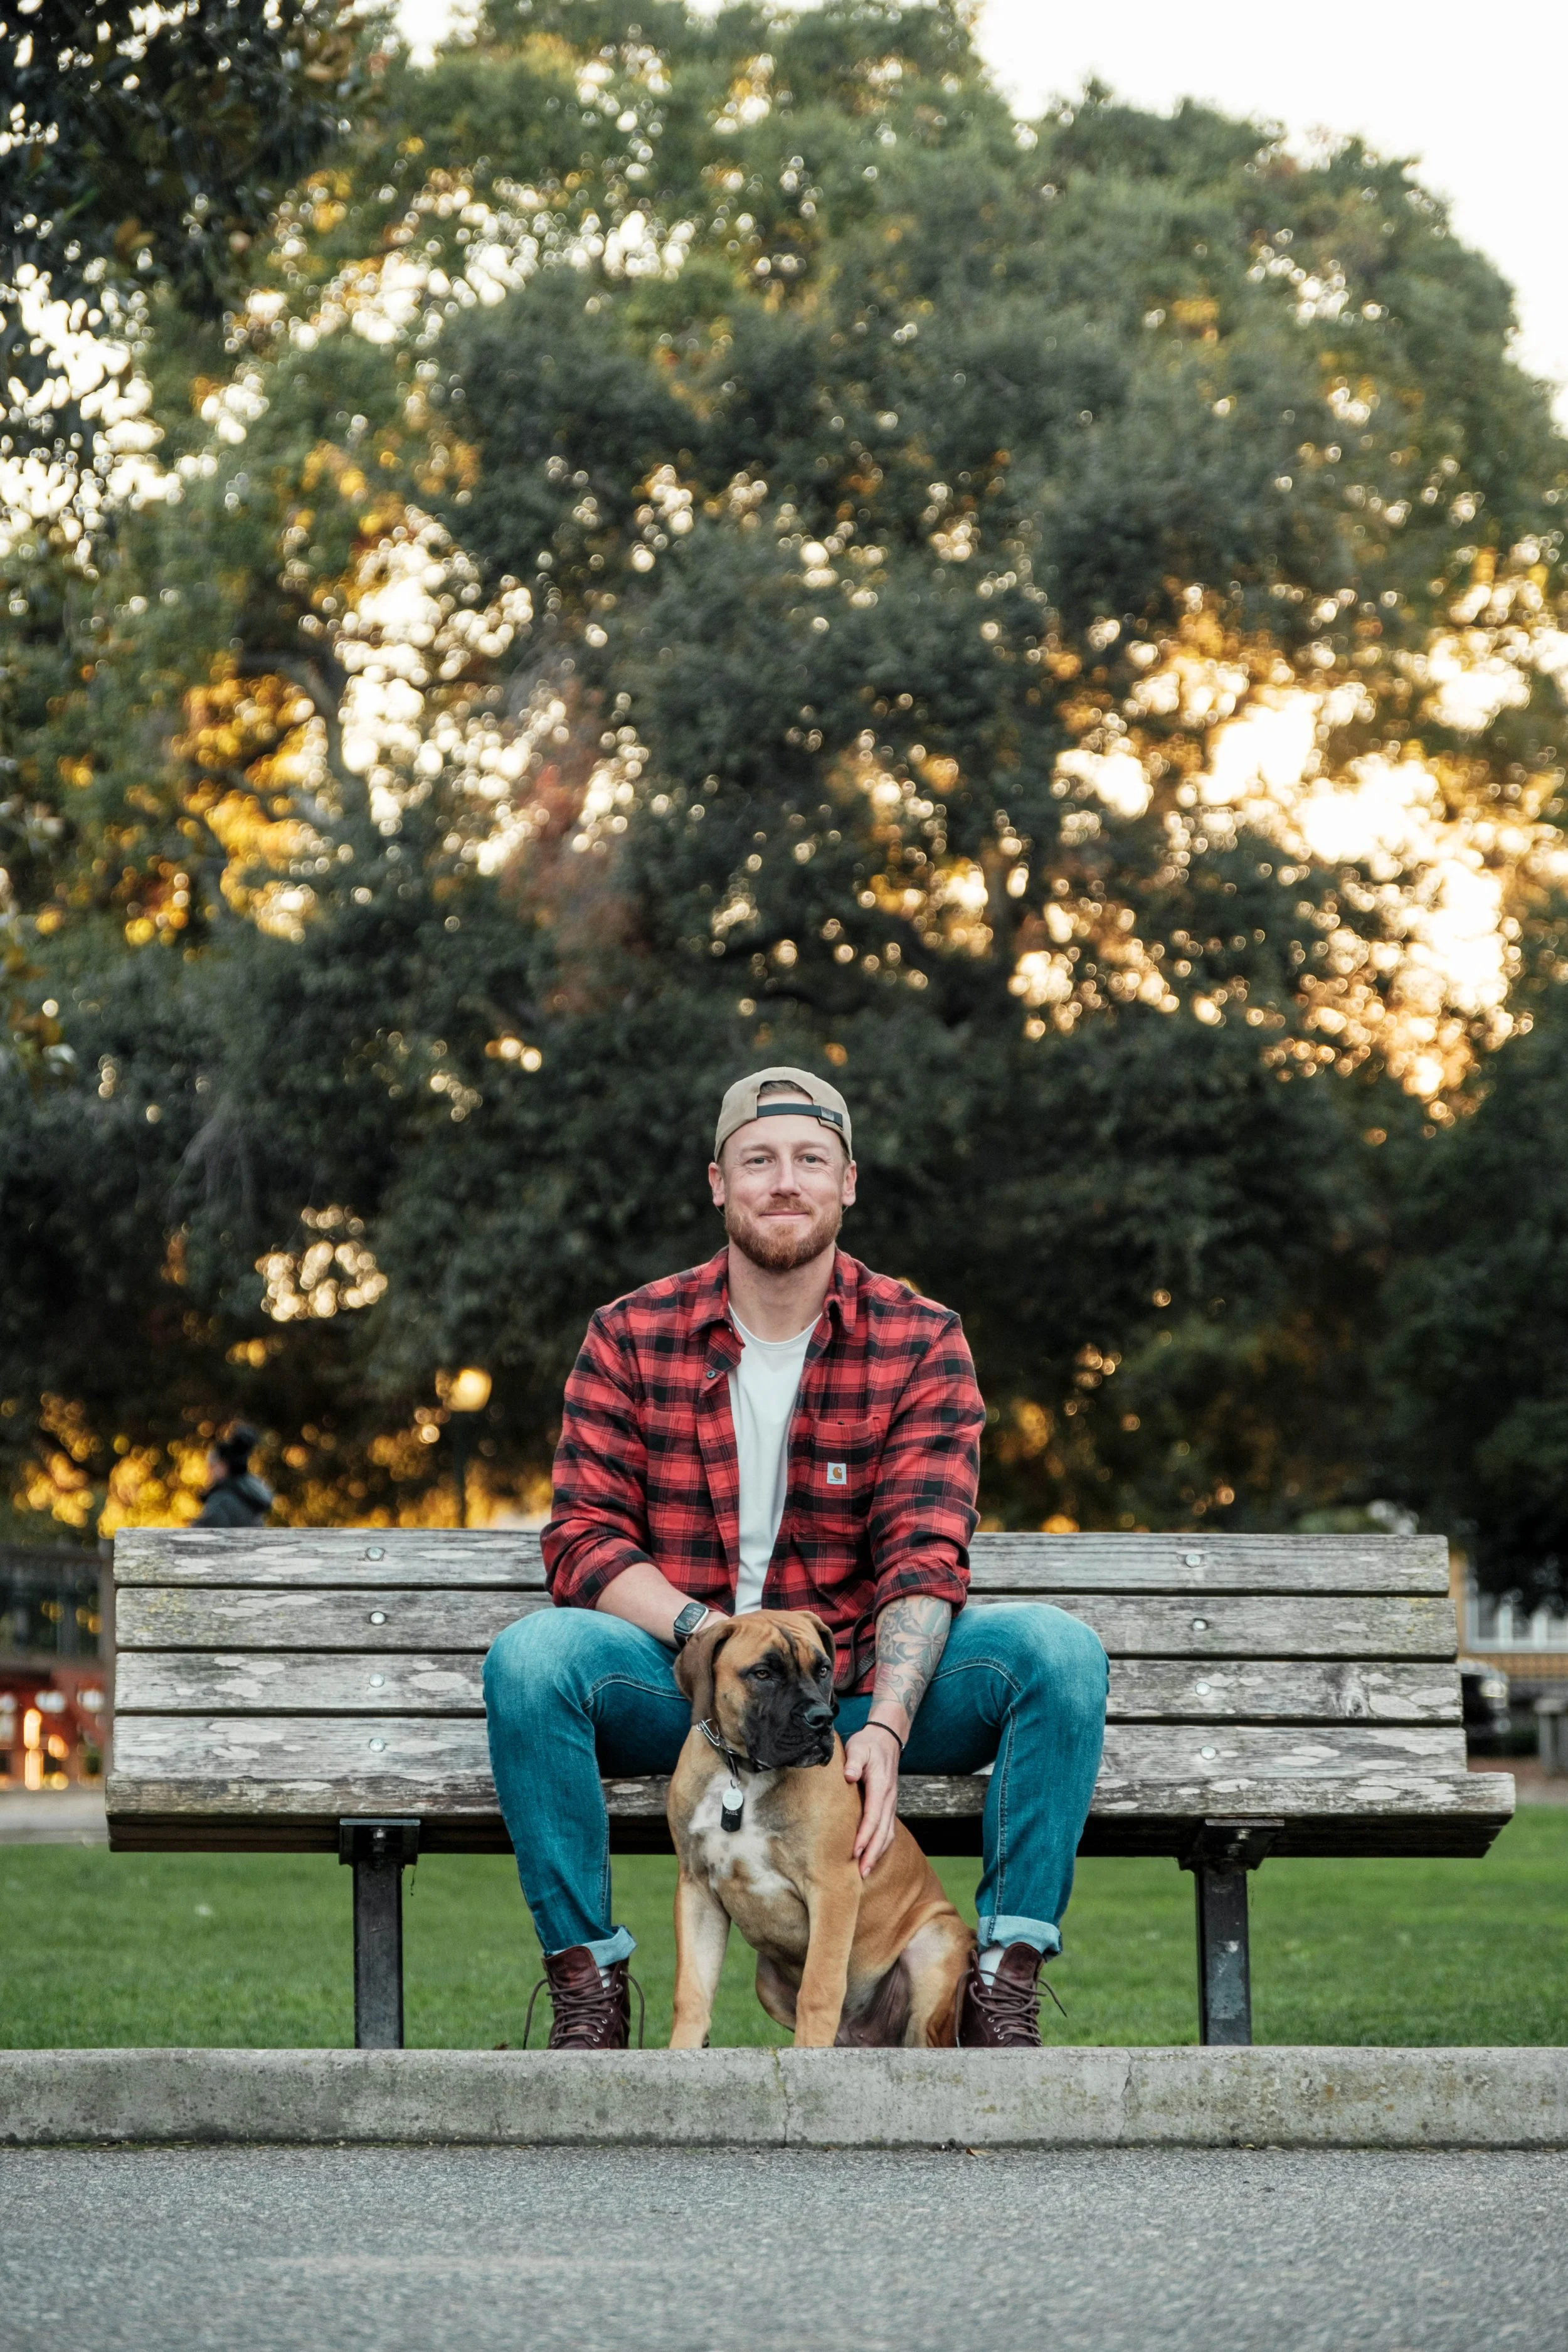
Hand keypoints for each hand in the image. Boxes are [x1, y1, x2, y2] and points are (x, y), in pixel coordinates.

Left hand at [843, 1720, 902, 1877]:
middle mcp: (888, 1797)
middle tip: (861, 1872)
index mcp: (880, 1785)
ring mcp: (890, 1803)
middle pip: (882, 1831)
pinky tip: (871, 1857)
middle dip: (872, 1853)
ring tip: (865, 1871)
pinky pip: (887, 1829)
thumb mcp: (859, 1747)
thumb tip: (849, 1775)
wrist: (886, 1739)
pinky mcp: (887, 1805)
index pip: (873, 1815)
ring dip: (877, 1853)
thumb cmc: (868, 1744)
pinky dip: (881, 1846)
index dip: (865, 1835)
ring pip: (887, 1833)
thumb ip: (854, 1760)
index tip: (855, 1851)